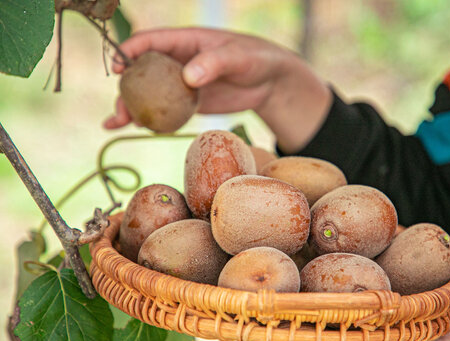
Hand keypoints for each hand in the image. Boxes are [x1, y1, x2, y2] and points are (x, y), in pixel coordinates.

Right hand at [105, 27, 331, 152]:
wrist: (269, 83)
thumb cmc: (255, 59)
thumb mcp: (237, 57)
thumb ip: (213, 63)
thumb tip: (188, 76)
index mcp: (185, 41)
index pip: (149, 41)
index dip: (129, 51)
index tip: (118, 68)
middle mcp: (177, 60)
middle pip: (141, 72)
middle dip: (125, 89)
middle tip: (119, 109)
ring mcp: (180, 83)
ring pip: (149, 94)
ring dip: (131, 107)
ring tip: (119, 124)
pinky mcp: (188, 102)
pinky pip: (165, 110)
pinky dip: (149, 119)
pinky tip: (132, 129)